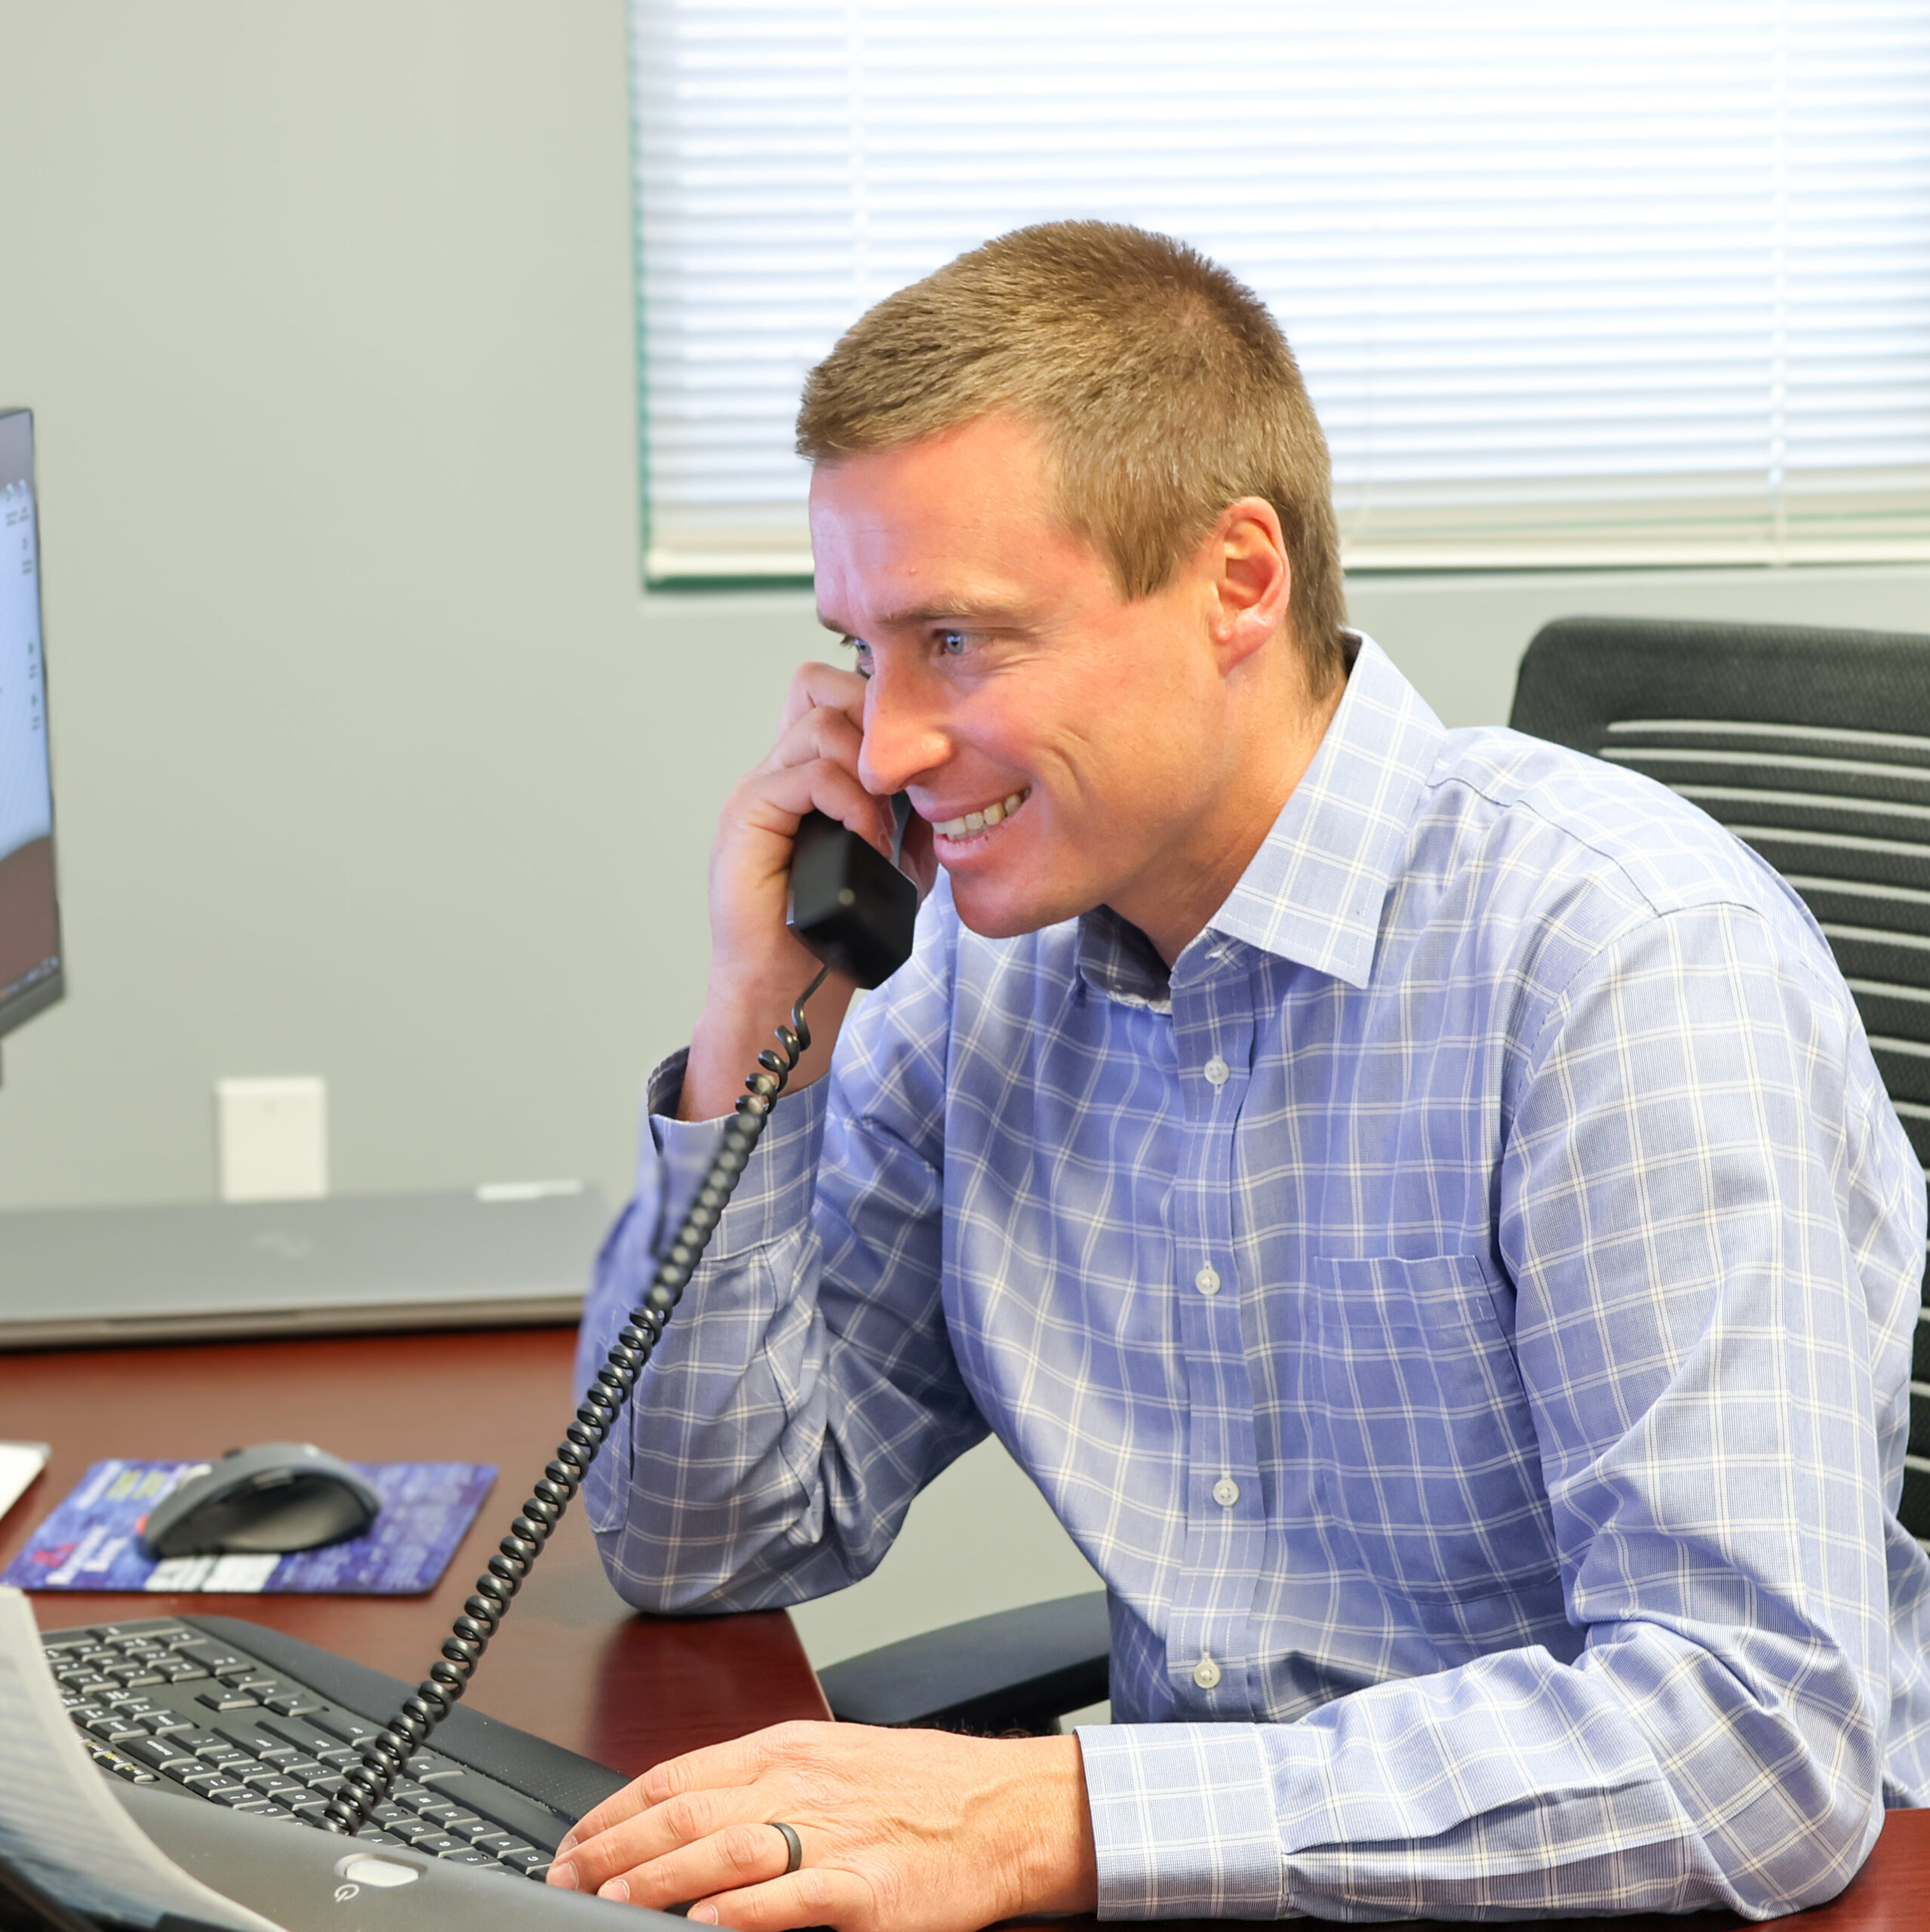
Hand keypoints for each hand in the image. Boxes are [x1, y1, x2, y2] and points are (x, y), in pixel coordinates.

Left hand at [545, 1721, 1096, 1931]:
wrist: (1007, 1806)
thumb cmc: (921, 1786)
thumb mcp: (831, 1758)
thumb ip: (759, 1781)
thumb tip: (679, 1811)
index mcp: (788, 1748)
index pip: (676, 1774)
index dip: (613, 1810)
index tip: (571, 1843)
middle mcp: (802, 1782)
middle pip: (686, 1812)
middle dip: (613, 1851)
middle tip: (565, 1881)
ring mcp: (836, 1834)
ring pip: (725, 1851)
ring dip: (655, 1880)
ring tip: (608, 1902)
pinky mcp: (868, 1888)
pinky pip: (794, 1898)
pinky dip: (743, 1911)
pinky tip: (704, 1923)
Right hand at [680, 662, 902, 1121]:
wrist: (790, 989)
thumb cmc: (834, 934)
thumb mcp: (899, 862)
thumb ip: (918, 816)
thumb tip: (958, 778)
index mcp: (809, 775)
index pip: (836, 694)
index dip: (879, 709)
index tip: (918, 757)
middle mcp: (779, 772)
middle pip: (821, 687)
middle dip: (873, 720)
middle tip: (902, 777)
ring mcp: (760, 791)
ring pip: (818, 723)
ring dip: (866, 768)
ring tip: (883, 823)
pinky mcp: (747, 818)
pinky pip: (804, 775)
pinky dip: (847, 800)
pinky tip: (866, 837)